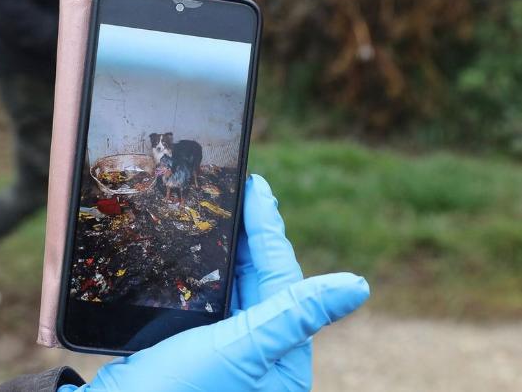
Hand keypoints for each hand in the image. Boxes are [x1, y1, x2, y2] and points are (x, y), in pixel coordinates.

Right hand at [61, 174, 369, 391]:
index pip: (282, 280)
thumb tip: (358, 286)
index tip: (256, 185)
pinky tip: (188, 247)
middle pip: (258, 280)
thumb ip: (294, 313)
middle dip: (248, 233)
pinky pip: (202, 299)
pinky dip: (197, 270)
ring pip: (229, 286)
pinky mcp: (186, 348)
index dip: (268, 229)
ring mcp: (220, 352)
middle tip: (234, 186)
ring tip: (214, 207)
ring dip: (223, 248)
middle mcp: (255, 355)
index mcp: (279, 360)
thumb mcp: (241, 351)